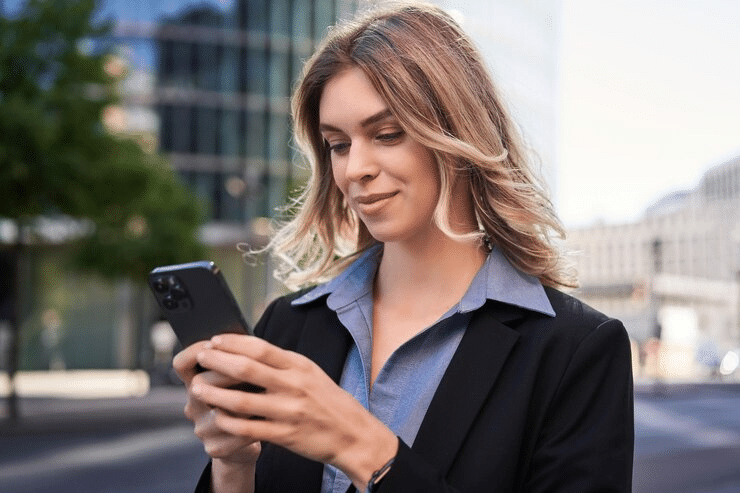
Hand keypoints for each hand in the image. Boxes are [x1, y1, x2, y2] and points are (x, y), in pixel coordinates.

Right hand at [173, 342, 260, 492]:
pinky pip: (235, 435)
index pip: (182, 364)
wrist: (248, 440)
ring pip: (219, 412)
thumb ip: (241, 361)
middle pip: (199, 384)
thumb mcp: (243, 377)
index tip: (212, 343)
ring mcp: (202, 428)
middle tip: (248, 368)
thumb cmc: (249, 397)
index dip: (193, 352)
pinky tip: (268, 418)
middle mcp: (194, 405)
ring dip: (243, 402)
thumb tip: (249, 340)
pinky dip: (253, 426)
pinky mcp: (215, 448)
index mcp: (197, 382)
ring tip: (263, 394)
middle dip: (225, 374)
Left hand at [192, 334, 397, 489]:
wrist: (353, 434)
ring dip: (214, 393)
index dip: (233, 342)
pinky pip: (248, 428)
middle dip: (217, 361)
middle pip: (246, 368)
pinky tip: (217, 416)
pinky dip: (228, 422)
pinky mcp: (285, 435)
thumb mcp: (310, 373)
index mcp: (299, 366)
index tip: (214, 340)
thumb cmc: (327, 400)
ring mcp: (288, 411)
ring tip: (198, 389)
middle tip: (200, 358)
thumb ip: (282, 362)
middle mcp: (293, 385)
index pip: (260, 347)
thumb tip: (248, 348)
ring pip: (241, 400)